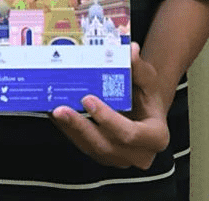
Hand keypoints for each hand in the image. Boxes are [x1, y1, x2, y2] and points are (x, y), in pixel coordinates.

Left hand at [51, 43, 169, 169]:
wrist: (144, 108)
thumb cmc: (147, 94)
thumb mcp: (148, 79)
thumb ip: (140, 67)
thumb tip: (132, 50)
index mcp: (156, 136)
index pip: (131, 134)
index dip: (108, 120)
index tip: (88, 100)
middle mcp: (138, 154)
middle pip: (106, 145)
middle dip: (81, 127)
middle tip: (60, 109)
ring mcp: (119, 157)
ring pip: (91, 148)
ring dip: (70, 130)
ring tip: (53, 110)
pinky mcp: (102, 154)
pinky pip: (82, 145)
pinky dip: (68, 130)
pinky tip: (54, 114)